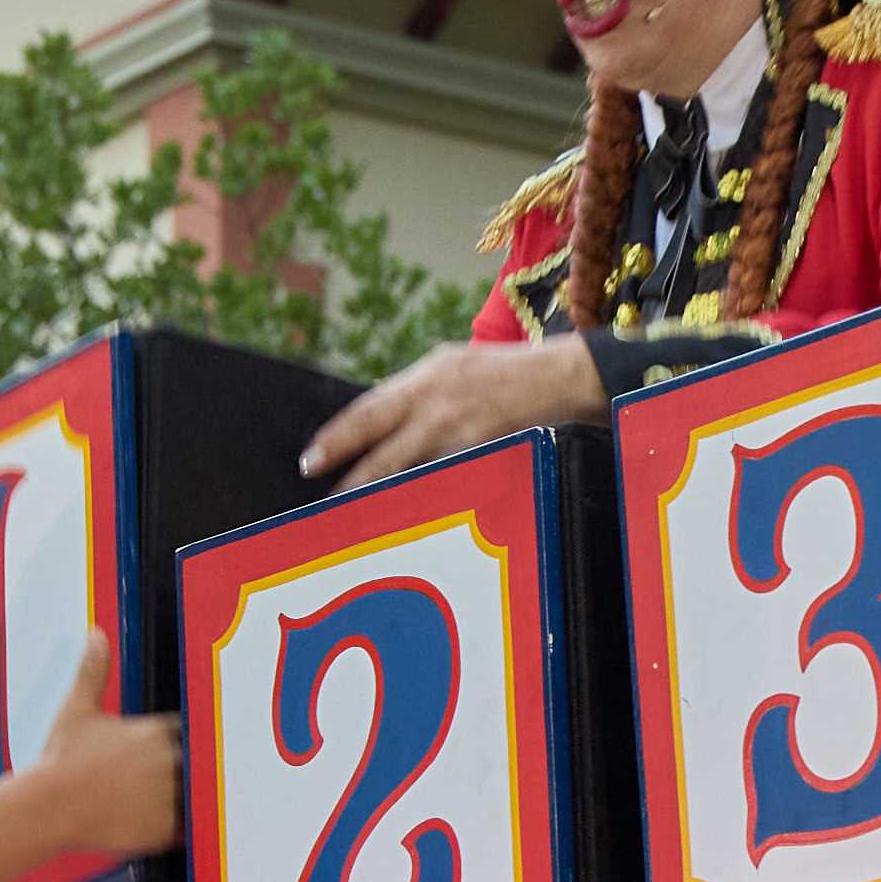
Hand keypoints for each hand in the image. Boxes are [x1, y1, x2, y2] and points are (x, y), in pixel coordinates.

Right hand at [24, 641, 184, 861]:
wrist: (47, 807)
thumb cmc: (61, 758)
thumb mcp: (78, 708)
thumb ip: (94, 671)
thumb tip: (97, 634)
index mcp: (156, 731)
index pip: (189, 731)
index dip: (179, 741)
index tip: (165, 751)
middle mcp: (170, 762)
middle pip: (199, 763)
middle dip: (187, 768)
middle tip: (161, 781)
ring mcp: (170, 797)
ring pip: (198, 795)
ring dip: (189, 797)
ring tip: (162, 804)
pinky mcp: (165, 828)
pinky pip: (190, 827)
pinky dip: (182, 827)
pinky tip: (162, 824)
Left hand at [302, 334, 604, 489]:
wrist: (567, 378)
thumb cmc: (515, 376)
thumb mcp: (462, 368)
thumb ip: (425, 393)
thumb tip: (389, 422)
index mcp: (429, 372)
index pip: (371, 406)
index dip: (339, 434)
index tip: (313, 458)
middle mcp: (435, 394)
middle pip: (374, 429)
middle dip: (341, 457)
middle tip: (313, 478)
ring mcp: (456, 422)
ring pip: (402, 461)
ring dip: (374, 486)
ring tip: (348, 509)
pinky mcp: (479, 446)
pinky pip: (439, 477)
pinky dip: (418, 495)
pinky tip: (403, 513)